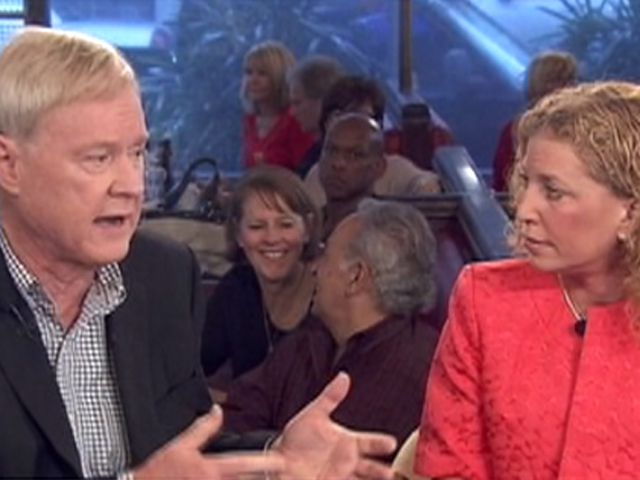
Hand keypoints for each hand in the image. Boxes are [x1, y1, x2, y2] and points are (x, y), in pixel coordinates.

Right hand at [132, 405, 283, 479]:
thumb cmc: (159, 469)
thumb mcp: (181, 443)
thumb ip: (204, 427)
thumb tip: (219, 409)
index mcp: (211, 469)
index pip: (244, 463)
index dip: (265, 462)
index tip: (281, 460)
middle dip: (264, 478)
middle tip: (284, 473)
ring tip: (272, 479)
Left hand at [275, 372, 396, 479]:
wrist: (279, 462)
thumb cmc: (299, 437)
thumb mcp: (314, 415)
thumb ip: (330, 397)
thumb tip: (343, 376)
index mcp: (348, 442)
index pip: (370, 443)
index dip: (381, 443)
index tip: (391, 443)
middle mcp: (348, 460)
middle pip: (372, 468)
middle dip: (383, 471)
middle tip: (391, 473)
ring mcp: (342, 475)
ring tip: (387, 478)